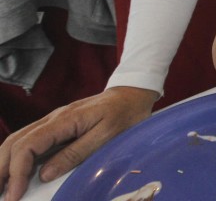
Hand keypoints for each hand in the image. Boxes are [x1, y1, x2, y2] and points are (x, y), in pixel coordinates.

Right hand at [0, 86, 157, 200]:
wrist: (133, 94)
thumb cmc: (125, 114)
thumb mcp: (106, 136)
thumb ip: (76, 153)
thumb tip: (44, 175)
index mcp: (64, 120)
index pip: (28, 146)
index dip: (16, 172)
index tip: (14, 195)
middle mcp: (52, 119)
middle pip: (14, 142)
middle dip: (1, 170)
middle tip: (0, 196)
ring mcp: (53, 121)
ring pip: (17, 140)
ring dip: (4, 164)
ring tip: (1, 187)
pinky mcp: (57, 126)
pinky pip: (29, 141)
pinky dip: (16, 157)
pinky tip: (15, 172)